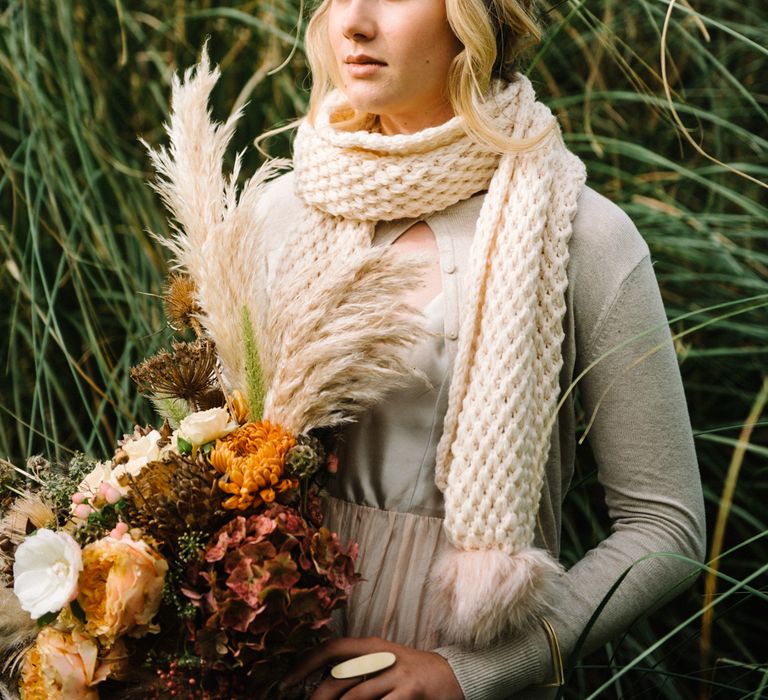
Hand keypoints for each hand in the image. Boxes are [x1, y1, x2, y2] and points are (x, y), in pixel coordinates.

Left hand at [281, 636, 463, 699]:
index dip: (305, 663)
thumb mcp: (383, 662)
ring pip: (354, 698)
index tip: (285, 682)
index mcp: (371, 646)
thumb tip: (320, 686)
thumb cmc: (409, 673)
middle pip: (337, 679)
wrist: (453, 675)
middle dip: (316, 699)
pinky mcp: (410, 692)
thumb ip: (357, 670)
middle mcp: (380, 656)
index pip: (331, 648)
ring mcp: (396, 674)